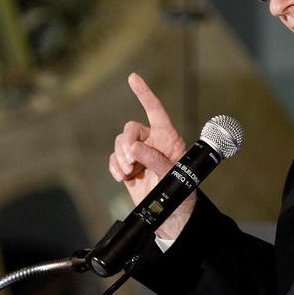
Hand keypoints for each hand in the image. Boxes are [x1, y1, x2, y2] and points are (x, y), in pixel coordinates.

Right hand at [107, 73, 192, 239]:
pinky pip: (114, 158)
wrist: (169, 215)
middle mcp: (153, 142)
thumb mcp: (171, 175)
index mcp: (168, 138)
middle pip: (131, 129)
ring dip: (121, 157)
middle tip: (131, 161)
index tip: (133, 78)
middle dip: (127, 143)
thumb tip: (134, 148)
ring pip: (120, 143)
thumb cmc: (179, 192)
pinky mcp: (127, 166)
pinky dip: (115, 167)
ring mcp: (139, 154)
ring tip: (129, 172)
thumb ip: (154, 159)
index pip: (155, 110)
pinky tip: (122, 177)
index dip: (144, 94)